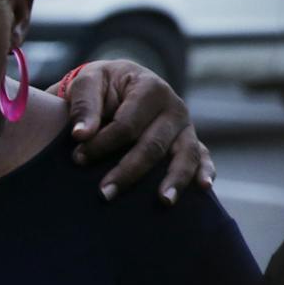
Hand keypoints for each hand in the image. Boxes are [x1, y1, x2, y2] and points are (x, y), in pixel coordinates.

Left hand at [64, 60, 213, 203]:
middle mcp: (173, 107)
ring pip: (185, 154)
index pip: (127, 124)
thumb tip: (81, 134)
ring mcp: (185, 126)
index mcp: (150, 88)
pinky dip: (206, 171)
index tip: (77, 158)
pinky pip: (202, 157)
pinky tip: (203, 187)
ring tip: (164, 201)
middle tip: (104, 194)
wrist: (118, 85)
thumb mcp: (87, 83)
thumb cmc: (102, 85)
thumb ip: (84, 105)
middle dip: (128, 171)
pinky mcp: (190, 141)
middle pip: (154, 145)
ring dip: (175, 179)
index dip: (102, 144)